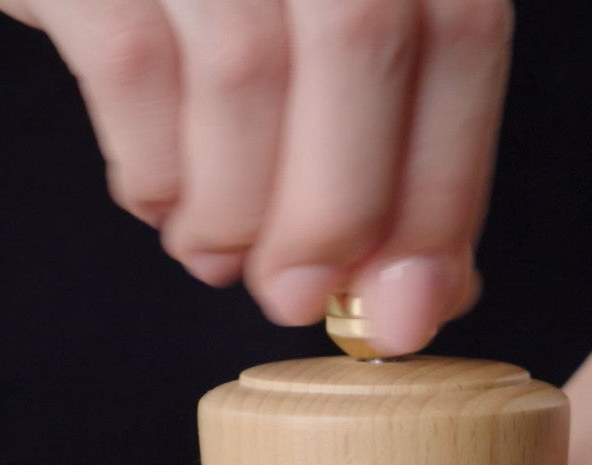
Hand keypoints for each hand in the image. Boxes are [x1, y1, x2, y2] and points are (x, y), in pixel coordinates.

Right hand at [0, 0, 512, 353]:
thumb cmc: (214, 3)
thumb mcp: (318, 48)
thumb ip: (386, 157)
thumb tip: (418, 297)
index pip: (459, 33)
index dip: (439, 188)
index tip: (406, 307)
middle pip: (362, 40)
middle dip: (333, 212)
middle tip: (296, 297)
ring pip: (243, 69)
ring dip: (234, 211)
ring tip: (217, 252)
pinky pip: (132, 68)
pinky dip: (152, 172)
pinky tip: (159, 204)